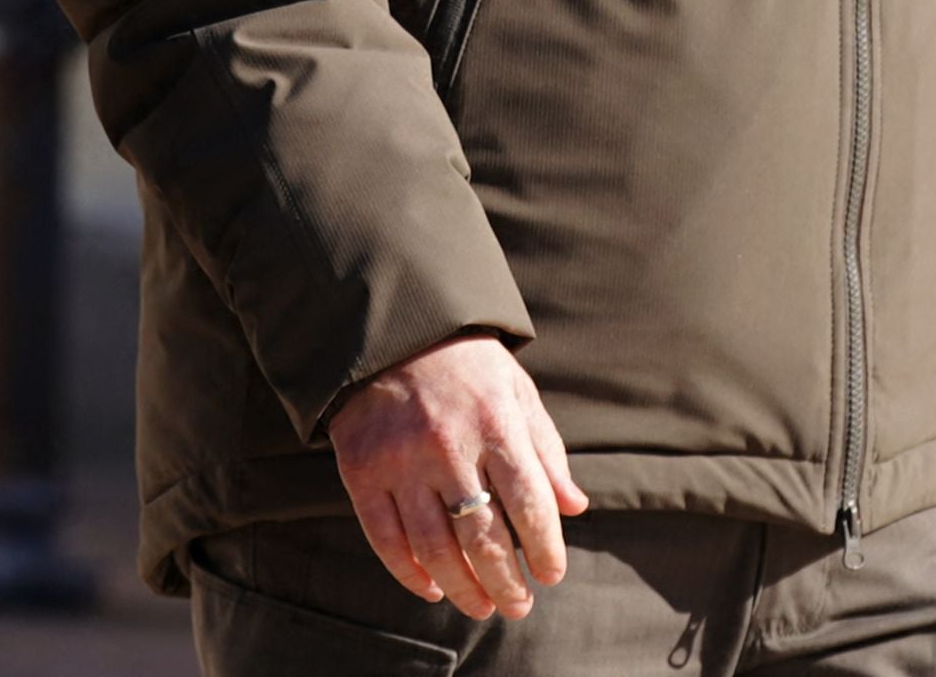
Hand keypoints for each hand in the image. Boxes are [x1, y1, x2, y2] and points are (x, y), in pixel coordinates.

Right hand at [324, 336, 586, 621]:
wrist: (390, 329)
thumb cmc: (466, 364)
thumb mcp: (516, 391)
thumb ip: (546, 451)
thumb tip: (574, 508)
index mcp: (494, 422)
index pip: (529, 504)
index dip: (545, 549)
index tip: (551, 574)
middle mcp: (446, 445)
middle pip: (481, 537)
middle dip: (506, 583)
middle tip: (518, 606)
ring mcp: (399, 460)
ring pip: (434, 548)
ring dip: (462, 588)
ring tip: (482, 607)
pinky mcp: (361, 470)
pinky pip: (385, 538)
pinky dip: (409, 573)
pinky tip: (432, 588)